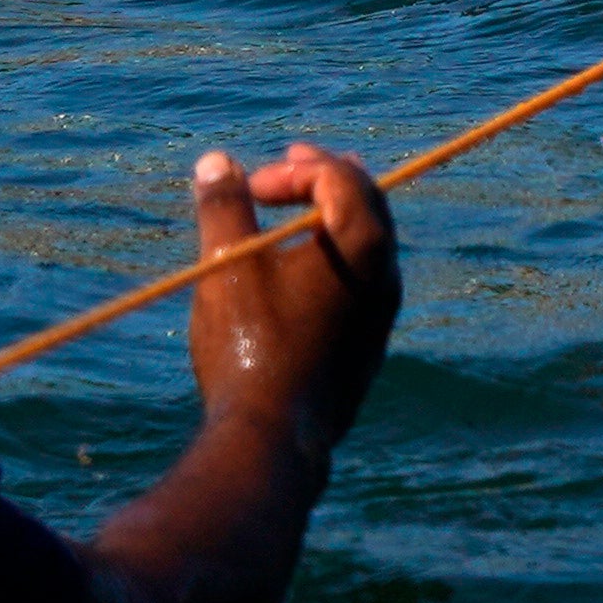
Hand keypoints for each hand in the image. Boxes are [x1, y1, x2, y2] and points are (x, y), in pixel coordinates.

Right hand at [178, 145, 394, 465]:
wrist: (274, 440)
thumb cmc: (250, 347)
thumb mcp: (228, 267)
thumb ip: (224, 208)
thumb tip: (216, 161)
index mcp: (364, 246)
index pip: (342, 177)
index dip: (297, 169)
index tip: (251, 185)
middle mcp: (386, 277)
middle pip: (368, 204)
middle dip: (327, 179)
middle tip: (293, 166)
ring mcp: (380, 317)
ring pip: (368, 248)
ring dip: (332, 221)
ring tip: (299, 213)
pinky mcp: (366, 350)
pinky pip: (360, 287)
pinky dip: (333, 263)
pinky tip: (300, 278)